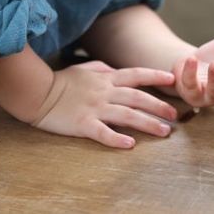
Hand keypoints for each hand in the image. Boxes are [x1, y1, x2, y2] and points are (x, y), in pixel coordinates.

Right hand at [30, 60, 177, 148]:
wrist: (39, 92)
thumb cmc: (62, 81)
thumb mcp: (84, 69)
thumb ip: (102, 69)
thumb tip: (114, 69)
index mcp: (105, 78)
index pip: (136, 75)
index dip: (155, 75)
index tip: (172, 79)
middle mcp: (104, 92)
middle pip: (137, 97)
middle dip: (158, 105)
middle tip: (175, 115)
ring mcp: (94, 107)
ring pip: (127, 115)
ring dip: (147, 123)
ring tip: (163, 131)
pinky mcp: (83, 123)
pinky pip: (103, 132)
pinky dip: (117, 139)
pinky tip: (130, 145)